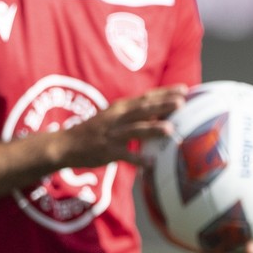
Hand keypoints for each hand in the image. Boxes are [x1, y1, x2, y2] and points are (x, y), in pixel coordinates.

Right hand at [60, 85, 187, 167]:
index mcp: (121, 107)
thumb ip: (137, 115)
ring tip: (169, 129)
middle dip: (162, 105)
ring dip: (152, 129)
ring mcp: (112, 134)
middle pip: (143, 109)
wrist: (67, 144)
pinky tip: (151, 162)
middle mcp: (118, 117)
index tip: (184, 89)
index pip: (147, 97)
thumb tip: (162, 115)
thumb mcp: (115, 116)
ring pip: (135, 130)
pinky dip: (138, 158)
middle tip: (181, 103)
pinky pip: (125, 155)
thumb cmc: (98, 129)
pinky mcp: (107, 151)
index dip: (165, 92)